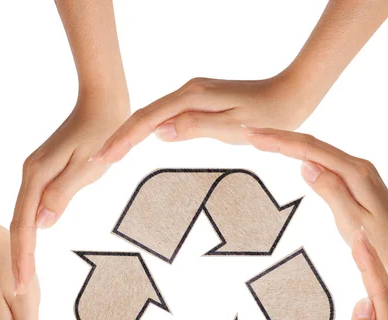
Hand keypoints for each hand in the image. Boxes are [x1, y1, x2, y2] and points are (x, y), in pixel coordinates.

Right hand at [11, 97, 128, 293]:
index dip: (23, 256)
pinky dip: (31, 231)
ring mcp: (35, 174)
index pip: (25, 225)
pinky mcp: (43, 173)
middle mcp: (30, 175)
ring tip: (25, 276)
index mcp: (38, 176)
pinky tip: (32, 246)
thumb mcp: (87, 167)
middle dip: (19, 258)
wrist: (103, 105)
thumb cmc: (102, 135)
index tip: (22, 283)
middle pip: (20, 224)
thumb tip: (43, 224)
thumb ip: (62, 194)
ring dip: (23, 247)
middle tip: (20, 290)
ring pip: (24, 217)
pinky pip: (32, 207)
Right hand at [94, 74, 309, 164]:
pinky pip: (166, 116)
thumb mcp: (233, 127)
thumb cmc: (267, 117)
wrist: (290, 96)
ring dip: (130, 134)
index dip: (123, 139)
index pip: (147, 120)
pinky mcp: (199, 102)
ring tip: (109, 154)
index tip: (103, 157)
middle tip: (96, 159)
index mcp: (192, 97)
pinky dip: (148, 130)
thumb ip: (196, 127)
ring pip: (153, 116)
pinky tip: (140, 141)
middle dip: (119, 137)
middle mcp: (188, 92)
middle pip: (144, 116)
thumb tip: (160, 133)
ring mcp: (192, 95)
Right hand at [244, 128, 387, 276]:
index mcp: (354, 173)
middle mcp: (356, 165)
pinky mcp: (354, 179)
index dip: (278, 142)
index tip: (252, 135)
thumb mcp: (353, 222)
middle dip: (278, 136)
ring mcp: (356, 171)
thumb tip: (305, 164)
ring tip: (260, 138)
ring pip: (316, 149)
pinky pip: (323, 159)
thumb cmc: (384, 244)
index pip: (309, 150)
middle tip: (248, 131)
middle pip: (311, 143)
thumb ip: (331, 191)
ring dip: (287, 142)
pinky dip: (301, 153)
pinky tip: (289, 153)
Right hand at [327, 228, 387, 319]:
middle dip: (373, 262)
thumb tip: (365, 302)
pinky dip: (371, 293)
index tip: (358, 240)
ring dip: (372, 275)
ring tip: (359, 251)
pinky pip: (378, 315)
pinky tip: (363, 285)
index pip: (380, 296)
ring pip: (383, 303)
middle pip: (386, 294)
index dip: (369, 266)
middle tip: (358, 235)